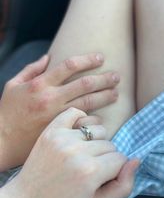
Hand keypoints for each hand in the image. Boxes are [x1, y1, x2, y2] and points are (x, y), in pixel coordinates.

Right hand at [0, 53, 119, 169]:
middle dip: (104, 79)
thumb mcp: (13, 85)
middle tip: (117, 76)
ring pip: (88, 103)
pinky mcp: (61, 131)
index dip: (88, 60)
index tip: (101, 58)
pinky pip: (84, 123)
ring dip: (105, 96)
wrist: (1, 141)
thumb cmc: (7, 112)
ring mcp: (57, 116)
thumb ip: (31, 69)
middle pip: (85, 84)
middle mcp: (51, 98)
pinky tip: (104, 116)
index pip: (69, 65)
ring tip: (116, 93)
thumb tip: (49, 56)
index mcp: (40, 84)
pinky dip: (95, 119)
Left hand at [0, 108, 138, 197]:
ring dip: (95, 140)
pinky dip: (80, 120)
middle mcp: (77, 152)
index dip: (115, 169)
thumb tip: (136, 160)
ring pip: (97, 129)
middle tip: (90, 169)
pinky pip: (75, 113)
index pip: (121, 158)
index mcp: (90, 172)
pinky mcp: (51, 130)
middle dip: (106, 157)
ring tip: (84, 153)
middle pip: (110, 144)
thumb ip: (123, 186)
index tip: (103, 177)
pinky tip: (77, 134)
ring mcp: (63, 138)